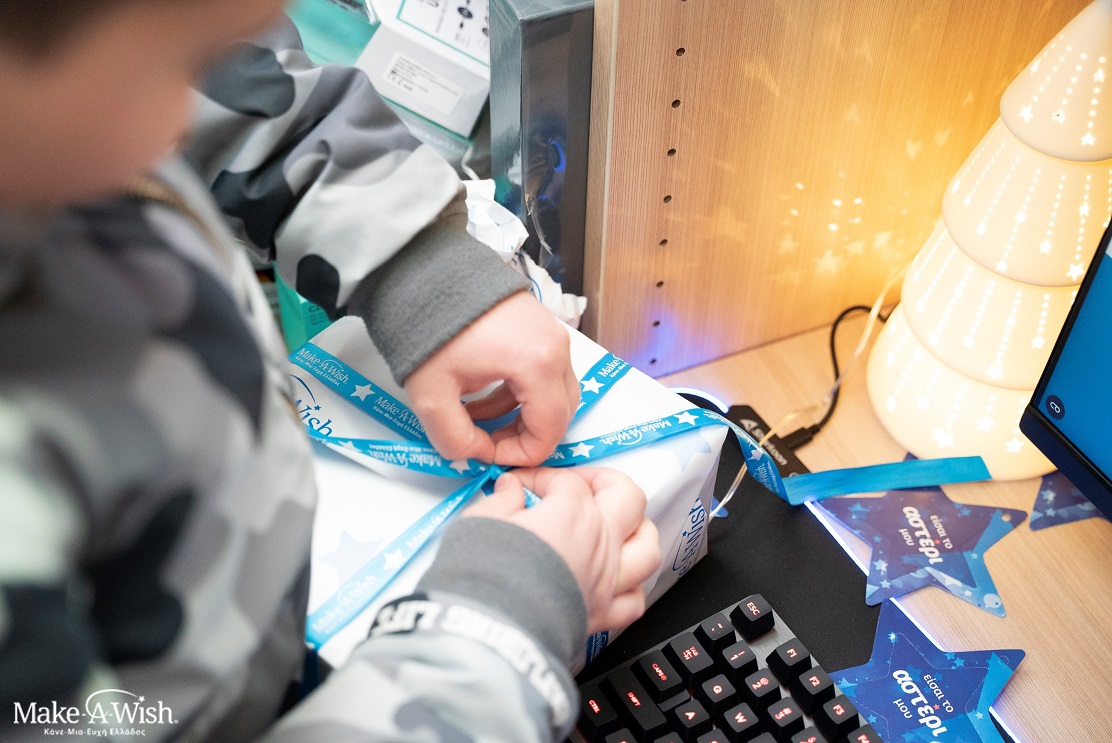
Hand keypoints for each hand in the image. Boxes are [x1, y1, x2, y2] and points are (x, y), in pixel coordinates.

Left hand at [404, 291, 579, 465]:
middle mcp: (555, 346)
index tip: (490, 455)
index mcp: (538, 365)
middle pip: (559, 412)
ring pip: (552, 391)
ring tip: (478, 417)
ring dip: (521, 413)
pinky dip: (520, 390)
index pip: (549, 431)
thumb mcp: (432, 396)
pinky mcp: (537, 323)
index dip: (520, 455)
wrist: (421, 270)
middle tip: (489, 443)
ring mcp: (550, 331)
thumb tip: (474, 454)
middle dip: (525, 436)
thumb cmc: (429, 324)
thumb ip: (455, 439)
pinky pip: (542, 368)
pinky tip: (484, 392)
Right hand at [465, 467, 660, 635]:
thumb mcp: (480, 521)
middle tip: (579, 486)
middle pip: (626, 496)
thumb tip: (509, 488)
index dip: (542, 477)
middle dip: (604, 482)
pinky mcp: (603, 616)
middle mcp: (600, 543)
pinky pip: (634, 599)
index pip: (567, 481)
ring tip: (616, 526)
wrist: (490, 633)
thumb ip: (501, 499)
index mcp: (572, 514)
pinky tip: (614, 581)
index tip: (520, 486)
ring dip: (635, 530)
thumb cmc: (483, 576)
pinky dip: (630, 587)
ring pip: (647, 545)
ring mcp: (607, 581)